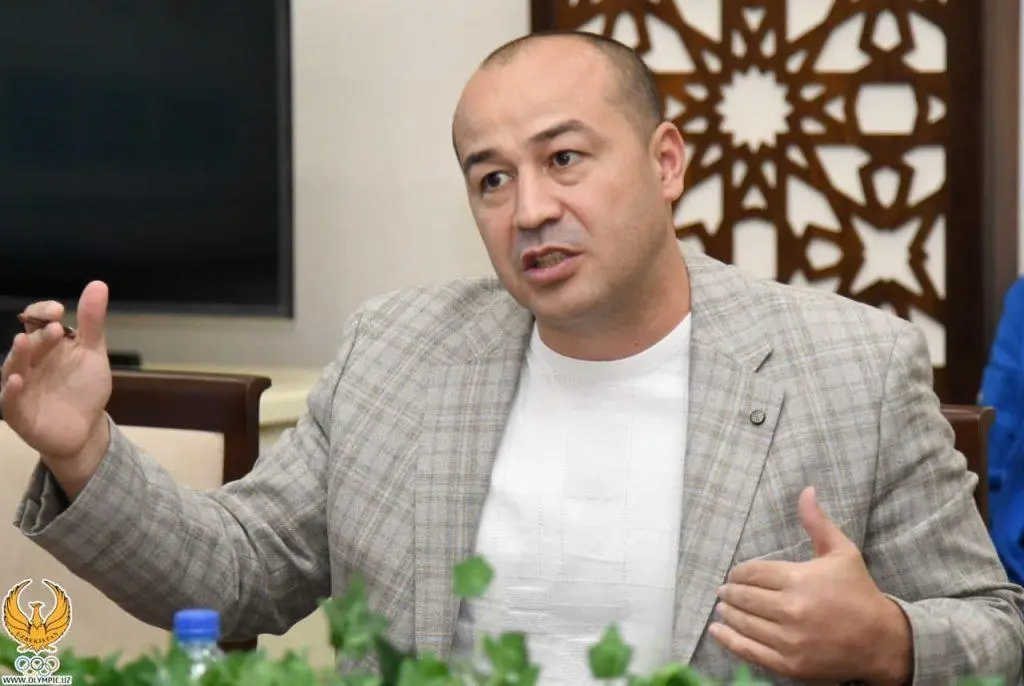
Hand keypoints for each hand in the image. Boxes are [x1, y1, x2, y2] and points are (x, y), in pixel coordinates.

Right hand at [1, 281, 112, 494]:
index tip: (58, 310)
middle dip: (39, 336)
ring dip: (19, 355)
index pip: (35, 322)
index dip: (42, 313)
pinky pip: (10, 401)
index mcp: (45, 346)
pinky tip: (17, 380)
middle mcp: (29, 363)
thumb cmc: (84, 387)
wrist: (85, 428)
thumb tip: (98, 284)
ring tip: (24, 341)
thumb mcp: (92, 352)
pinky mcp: (19, 412)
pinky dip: (11, 391)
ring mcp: (22, 387)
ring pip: (14, 369)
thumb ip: (92, 322)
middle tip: (53, 327)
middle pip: (29, 345)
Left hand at [709, 486, 911, 684]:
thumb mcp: (842, 552)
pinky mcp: (790, 664)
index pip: (751, 573)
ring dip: (728, 613)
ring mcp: (790, 640)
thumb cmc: (859, 593)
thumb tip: (806, 491)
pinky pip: (749, 650)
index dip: (738, 573)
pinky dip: (728, 639)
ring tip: (723, 608)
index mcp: (799, 580)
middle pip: (743, 597)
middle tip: (725, 591)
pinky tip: (718, 630)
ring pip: (743, 622)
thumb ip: (817, 523)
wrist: (882, 641)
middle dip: (730, 592)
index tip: (736, 575)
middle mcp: (791, 610)